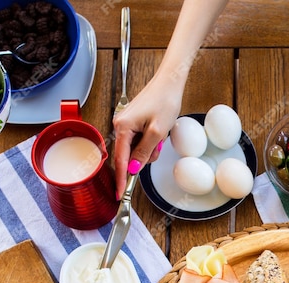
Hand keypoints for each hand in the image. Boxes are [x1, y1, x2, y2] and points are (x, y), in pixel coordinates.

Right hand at [111, 75, 183, 198]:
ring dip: (149, 148)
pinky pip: (138, 141)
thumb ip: (144, 152)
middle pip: (128, 155)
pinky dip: (149, 141)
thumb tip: (134, 168)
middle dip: (144, 155)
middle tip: (158, 143)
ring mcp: (126, 123)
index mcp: (122, 127)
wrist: (169, 83)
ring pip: (135, 149)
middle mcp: (120, 125)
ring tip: (160, 134)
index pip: (120, 160)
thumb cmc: (164, 101)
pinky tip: (157, 131)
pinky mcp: (132, 122)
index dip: (122, 179)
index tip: (121, 193)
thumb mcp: (157, 132)